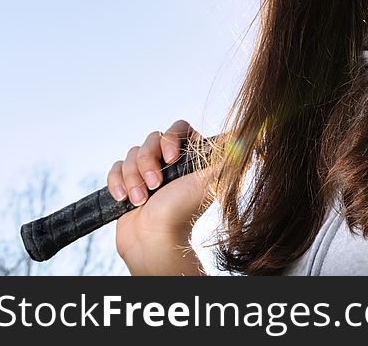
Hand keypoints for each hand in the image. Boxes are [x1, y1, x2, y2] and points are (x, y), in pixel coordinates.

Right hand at [106, 119, 214, 274]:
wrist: (154, 239)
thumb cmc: (183, 211)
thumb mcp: (210, 179)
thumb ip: (229, 156)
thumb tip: (252, 134)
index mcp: (189, 156)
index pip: (178, 128)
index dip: (171, 138)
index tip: (172, 157)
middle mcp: (168, 161)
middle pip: (151, 139)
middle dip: (148, 162)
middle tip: (156, 185)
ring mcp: (147, 171)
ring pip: (132, 154)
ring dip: (133, 178)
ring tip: (142, 200)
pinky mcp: (128, 182)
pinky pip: (116, 168)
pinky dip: (117, 183)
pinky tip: (125, 199)